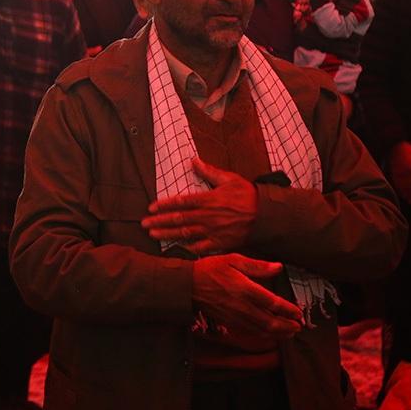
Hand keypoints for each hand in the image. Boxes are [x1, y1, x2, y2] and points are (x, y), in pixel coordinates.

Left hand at [141, 158, 257, 254]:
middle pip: (178, 219)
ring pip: (184, 233)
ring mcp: (212, 231)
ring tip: (153, 235)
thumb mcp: (229, 179)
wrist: (266, 216)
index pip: (180, 202)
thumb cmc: (248, 195)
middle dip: (159, 221)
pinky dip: (187, 249)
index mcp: (207, 199)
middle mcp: (206, 216)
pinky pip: (200, 248)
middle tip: (144, 224)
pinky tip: (177, 249)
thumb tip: (194, 160)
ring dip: (167, 234)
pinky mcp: (220, 243)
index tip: (151, 208)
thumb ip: (209, 172)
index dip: (164, 205)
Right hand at [192, 254, 303, 338]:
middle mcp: (242, 306)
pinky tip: (271, 333)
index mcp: (245, 289)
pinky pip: (251, 331)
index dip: (289, 310)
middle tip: (299, 327)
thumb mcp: (233, 260)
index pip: (273, 303)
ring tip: (290, 333)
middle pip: (270, 322)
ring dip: (278, 333)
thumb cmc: (210, 269)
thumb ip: (257, 266)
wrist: (187, 286)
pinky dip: (264, 334)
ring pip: (262, 330)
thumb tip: (278, 267)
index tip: (299, 312)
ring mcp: (235, 317)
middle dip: (287, 326)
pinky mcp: (230, 322)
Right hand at [387, 141, 410, 205]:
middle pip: (409, 187)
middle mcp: (404, 172)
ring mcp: (397, 173)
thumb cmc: (409, 150)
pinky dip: (399, 190)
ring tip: (410, 201)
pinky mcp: (392, 173)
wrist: (394, 145)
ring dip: (406, 195)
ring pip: (402, 187)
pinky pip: (395, 184)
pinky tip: (402, 195)